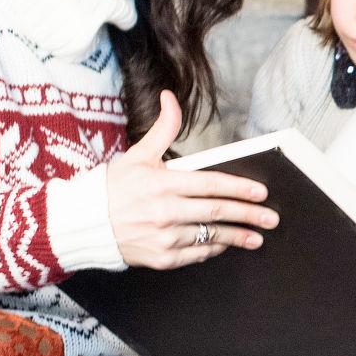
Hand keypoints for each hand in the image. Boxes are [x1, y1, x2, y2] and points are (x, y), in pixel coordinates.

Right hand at [105, 91, 277, 268]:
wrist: (83, 224)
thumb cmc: (113, 187)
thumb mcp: (138, 154)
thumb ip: (163, 128)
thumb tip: (170, 97)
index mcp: (162, 184)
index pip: (210, 185)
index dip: (239, 189)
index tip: (261, 193)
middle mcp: (165, 212)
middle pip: (217, 212)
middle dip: (249, 215)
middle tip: (272, 218)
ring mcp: (164, 238)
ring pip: (211, 236)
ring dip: (237, 236)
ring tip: (257, 236)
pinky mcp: (162, 259)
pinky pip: (197, 254)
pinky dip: (214, 248)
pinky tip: (226, 244)